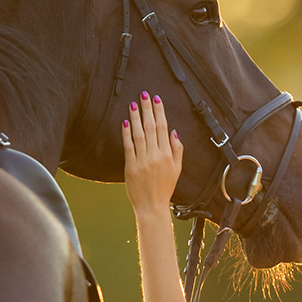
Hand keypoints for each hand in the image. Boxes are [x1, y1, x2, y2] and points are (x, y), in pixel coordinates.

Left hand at [122, 91, 181, 218]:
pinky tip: (125, 122)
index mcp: (168, 155)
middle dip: (147, 109)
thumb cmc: (165, 188)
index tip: (156, 99)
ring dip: (136, 117)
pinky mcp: (131, 167)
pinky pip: (128, 146)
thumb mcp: (177, 169)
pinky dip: (126, 133)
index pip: (163, 128)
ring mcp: (142, 161)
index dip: (159, 112)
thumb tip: (173, 131)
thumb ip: (177, 149)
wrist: (152, 206)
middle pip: (151, 127)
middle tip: (143, 94)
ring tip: (133, 103)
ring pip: (139, 134)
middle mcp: (156, 156)